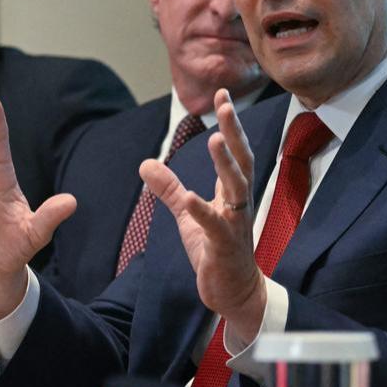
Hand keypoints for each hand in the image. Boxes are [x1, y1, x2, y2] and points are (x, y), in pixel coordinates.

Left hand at [141, 89, 265, 340]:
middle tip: (226, 105)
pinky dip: (204, 211)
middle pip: (241, 161)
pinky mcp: (224, 246)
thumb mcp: (189, 215)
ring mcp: (235, 224)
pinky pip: (215, 226)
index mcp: (232, 193)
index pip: (234, 151)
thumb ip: (169, 189)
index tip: (222, 95)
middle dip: (234, 132)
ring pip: (236, 188)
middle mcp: (239, 203)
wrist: (234, 291)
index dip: (229, 124)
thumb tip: (145, 163)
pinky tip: (192, 198)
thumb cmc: (216, 250)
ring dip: (225, 164)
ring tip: (214, 140)